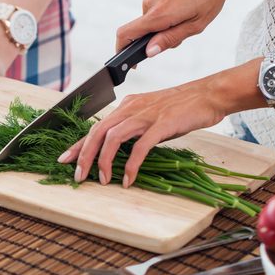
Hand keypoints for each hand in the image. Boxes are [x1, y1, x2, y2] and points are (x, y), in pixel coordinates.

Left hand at [58, 78, 229, 186]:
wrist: (209, 95)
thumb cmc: (182, 108)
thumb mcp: (151, 116)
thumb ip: (134, 129)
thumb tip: (119, 151)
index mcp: (127, 105)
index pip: (96, 126)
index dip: (79, 144)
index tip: (66, 159)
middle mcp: (131, 107)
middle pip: (98, 131)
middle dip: (84, 155)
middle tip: (79, 175)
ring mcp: (145, 115)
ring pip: (113, 137)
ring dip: (104, 160)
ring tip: (102, 180)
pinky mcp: (161, 124)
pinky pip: (140, 146)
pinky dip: (131, 164)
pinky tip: (128, 178)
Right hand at [116, 0, 245, 57]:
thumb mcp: (196, 23)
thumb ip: (170, 39)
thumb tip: (149, 52)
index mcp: (160, 13)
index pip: (126, 34)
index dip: (122, 51)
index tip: (131, 62)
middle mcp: (150, 2)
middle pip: (141, 32)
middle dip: (156, 39)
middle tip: (182, 33)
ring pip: (149, 21)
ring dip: (163, 26)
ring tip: (187, 16)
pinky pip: (153, 10)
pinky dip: (164, 16)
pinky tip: (183, 6)